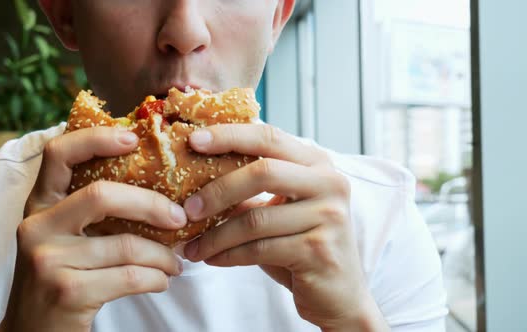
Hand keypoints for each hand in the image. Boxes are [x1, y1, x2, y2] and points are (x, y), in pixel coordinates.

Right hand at [0, 127, 185, 331]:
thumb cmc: (62, 276)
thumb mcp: (64, 236)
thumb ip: (91, 211)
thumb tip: (158, 188)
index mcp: (39, 205)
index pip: (58, 153)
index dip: (96, 138)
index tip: (133, 138)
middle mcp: (37, 226)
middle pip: (102, 195)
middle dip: (151, 205)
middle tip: (179, 218)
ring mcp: (48, 260)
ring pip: (127, 245)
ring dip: (163, 256)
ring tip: (176, 262)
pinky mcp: (67, 291)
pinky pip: (131, 276)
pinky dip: (156, 278)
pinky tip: (162, 281)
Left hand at [182, 124, 388, 330]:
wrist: (338, 294)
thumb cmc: (300, 244)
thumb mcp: (279, 208)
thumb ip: (250, 187)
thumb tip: (195, 173)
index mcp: (317, 163)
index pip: (269, 137)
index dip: (229, 136)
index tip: (193, 140)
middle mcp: (329, 183)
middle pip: (263, 172)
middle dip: (218, 190)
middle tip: (188, 209)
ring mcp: (328, 216)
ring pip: (256, 219)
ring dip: (215, 235)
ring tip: (192, 246)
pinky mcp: (319, 250)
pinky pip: (259, 248)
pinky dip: (228, 255)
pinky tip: (212, 259)